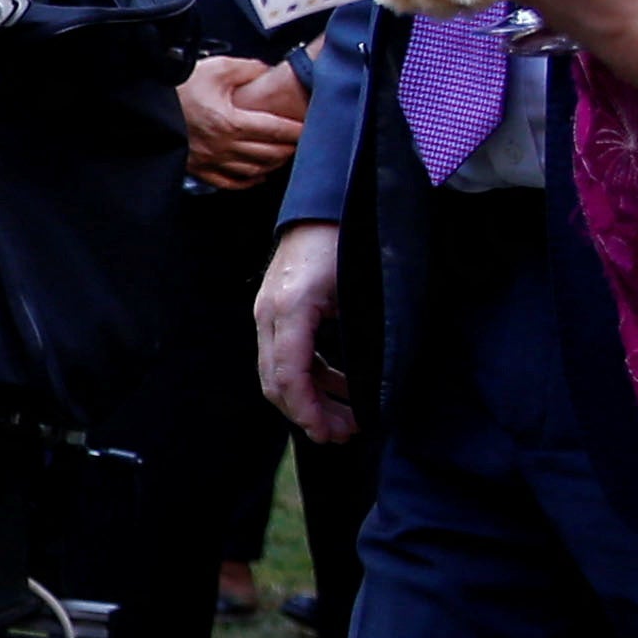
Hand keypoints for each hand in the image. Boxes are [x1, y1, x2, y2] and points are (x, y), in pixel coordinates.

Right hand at [178, 53, 305, 189]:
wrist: (147, 105)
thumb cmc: (179, 87)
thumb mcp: (217, 68)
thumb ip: (248, 69)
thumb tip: (267, 72)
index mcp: (231, 122)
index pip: (275, 130)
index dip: (295, 130)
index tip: (306, 128)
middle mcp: (223, 146)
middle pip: (269, 153)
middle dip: (288, 148)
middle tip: (297, 141)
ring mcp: (211, 161)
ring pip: (254, 170)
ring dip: (272, 164)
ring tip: (281, 155)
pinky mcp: (198, 168)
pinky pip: (230, 183)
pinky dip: (249, 181)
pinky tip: (258, 175)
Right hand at [254, 218, 353, 440]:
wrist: (328, 203)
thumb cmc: (350, 240)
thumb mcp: (360, 290)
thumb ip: (359, 337)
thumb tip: (369, 386)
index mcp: (290, 308)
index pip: (289, 375)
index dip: (308, 411)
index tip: (331, 434)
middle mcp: (270, 313)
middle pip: (275, 381)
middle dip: (308, 413)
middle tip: (343, 433)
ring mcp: (268, 312)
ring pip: (279, 372)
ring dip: (311, 399)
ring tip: (347, 417)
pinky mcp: (276, 310)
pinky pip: (287, 355)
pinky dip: (311, 377)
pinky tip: (342, 385)